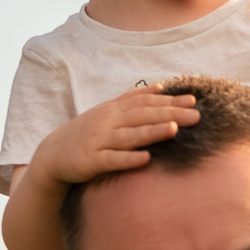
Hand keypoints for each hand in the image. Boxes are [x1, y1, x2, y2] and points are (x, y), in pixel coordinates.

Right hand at [35, 88, 200, 187]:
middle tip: (196, 116)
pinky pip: (112, 160)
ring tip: (174, 129)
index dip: (170, 102)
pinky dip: (128, 159)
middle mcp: (108, 122)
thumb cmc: (87, 134)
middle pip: (142, 116)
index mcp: (114, 110)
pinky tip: (145, 160)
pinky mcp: (91, 161)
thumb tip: (160, 87)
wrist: (52, 155)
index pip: (146, 103)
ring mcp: (99, 141)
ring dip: (151, 132)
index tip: (194, 101)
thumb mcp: (108, 112)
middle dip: (170, 115)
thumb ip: (133, 99)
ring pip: (129, 136)